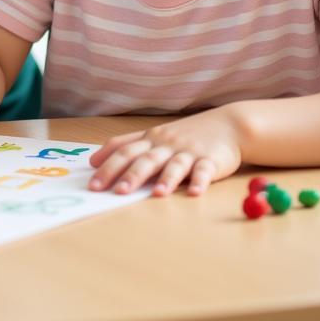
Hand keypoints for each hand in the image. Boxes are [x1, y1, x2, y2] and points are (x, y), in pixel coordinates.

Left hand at [88, 105, 245, 196]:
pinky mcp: (211, 160)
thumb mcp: (154, 135)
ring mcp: (189, 152)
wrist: (227, 125)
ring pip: (174, 165)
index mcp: (151, 139)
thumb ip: (126, 145)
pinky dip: (200, 181)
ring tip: (157, 194)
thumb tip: (94, 160)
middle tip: (116, 192)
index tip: (92, 182)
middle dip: (130, 176)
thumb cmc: (185, 134)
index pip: (124, 151)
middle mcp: (166, 145)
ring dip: (166, 179)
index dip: (108, 165)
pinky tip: (194, 192)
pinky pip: (204, 171)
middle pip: (145, 160)